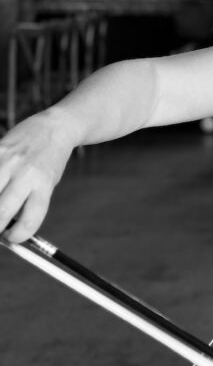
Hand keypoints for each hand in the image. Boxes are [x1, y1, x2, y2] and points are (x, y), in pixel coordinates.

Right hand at [0, 110, 75, 242]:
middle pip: (2, 212)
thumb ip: (29, 202)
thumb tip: (8, 228)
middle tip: (0, 229)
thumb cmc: (50, 161)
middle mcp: (26, 173)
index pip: (30, 219)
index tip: (13, 239)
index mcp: (44, 184)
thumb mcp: (48, 183)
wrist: (54, 127)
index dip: (18, 236)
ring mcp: (8, 160)